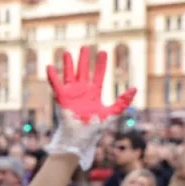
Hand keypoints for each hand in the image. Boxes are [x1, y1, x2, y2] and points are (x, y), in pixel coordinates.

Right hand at [45, 47, 136, 168]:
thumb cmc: (95, 128)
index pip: (98, 75)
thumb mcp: (112, 113)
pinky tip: (50, 66)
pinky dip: (52, 76)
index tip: (104, 52)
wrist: (81, 138)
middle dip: (84, 59)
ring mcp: (71, 94)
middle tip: (85, 47)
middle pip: (83, 71)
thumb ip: (122, 101)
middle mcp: (82, 91)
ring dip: (69, 64)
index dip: (101, 64)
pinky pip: (56, 85)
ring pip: (69, 75)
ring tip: (68, 52)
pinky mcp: (62, 98)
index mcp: (94, 94)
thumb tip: (134, 88)